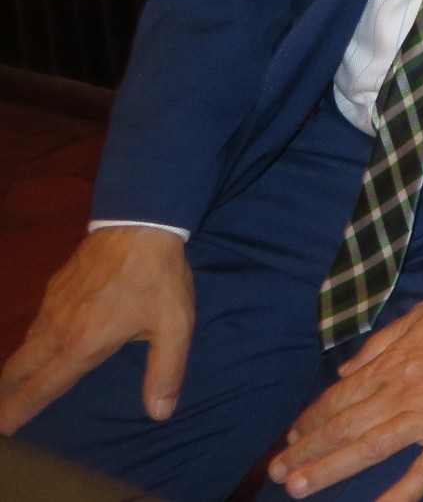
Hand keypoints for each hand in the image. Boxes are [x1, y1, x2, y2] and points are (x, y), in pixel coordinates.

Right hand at [0, 226, 193, 432]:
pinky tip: (40, 345)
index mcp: (81, 345)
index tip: (3, 431)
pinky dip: (30, 342)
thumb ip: (165, 371)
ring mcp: (52, 305)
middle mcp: (57, 329)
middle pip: (18, 369)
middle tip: (0, 416)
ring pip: (25, 345)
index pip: (41, 388)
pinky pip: (36, 323)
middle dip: (5, 394)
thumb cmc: (159, 278)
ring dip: (16, 369)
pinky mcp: (55, 286)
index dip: (17, 412)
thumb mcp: (174, 326)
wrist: (141, 223)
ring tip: (14, 386)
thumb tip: (160, 413)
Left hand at [268, 294, 422, 500]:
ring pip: (368, 448)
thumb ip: (380, 344)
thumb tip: (346, 370)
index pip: (340, 397)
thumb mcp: (420, 316)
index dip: (312, 418)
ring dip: (330, 468)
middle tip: (278, 473)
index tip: (291, 436)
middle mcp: (399, 393)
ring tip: (300, 488)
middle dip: (306, 450)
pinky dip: (400, 493)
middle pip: (344, 426)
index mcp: (391, 364)